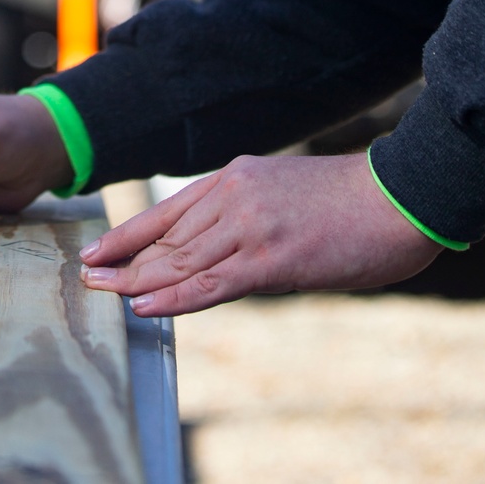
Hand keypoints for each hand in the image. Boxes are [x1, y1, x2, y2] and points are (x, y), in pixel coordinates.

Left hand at [80, 153, 439, 316]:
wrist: (397, 197)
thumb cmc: (351, 203)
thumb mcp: (285, 197)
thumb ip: (249, 217)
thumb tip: (223, 255)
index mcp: (237, 177)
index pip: (170, 211)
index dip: (130, 233)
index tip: (99, 251)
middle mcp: (235, 196)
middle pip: (167, 237)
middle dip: (124, 260)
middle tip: (87, 277)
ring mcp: (250, 227)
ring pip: (180, 260)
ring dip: (137, 280)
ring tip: (102, 293)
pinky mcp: (270, 258)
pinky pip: (209, 283)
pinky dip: (173, 297)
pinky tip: (144, 305)